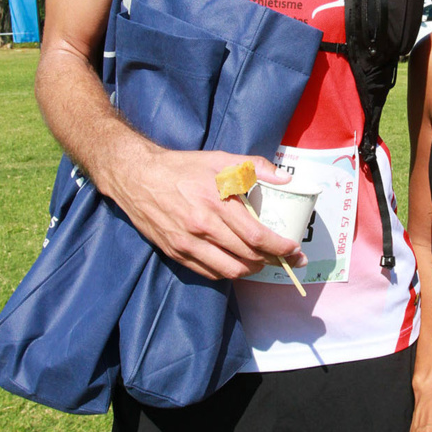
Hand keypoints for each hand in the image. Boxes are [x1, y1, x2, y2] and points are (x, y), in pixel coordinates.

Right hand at [106, 146, 304, 279]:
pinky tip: (237, 262)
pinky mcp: (176, 253)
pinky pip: (209, 272)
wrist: (138, 177)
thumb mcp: (220, 159)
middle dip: (272, 261)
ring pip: (229, 270)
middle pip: (246, 257)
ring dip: (251, 270)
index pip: (256, 236)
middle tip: (286, 258)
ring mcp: (188, 243)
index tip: (294, 249)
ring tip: (263, 261)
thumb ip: (255, 167)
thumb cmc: (182, 167)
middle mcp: (203, 227)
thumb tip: (286, 178)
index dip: (279, 248)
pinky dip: (228, 271)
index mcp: (217, 202)